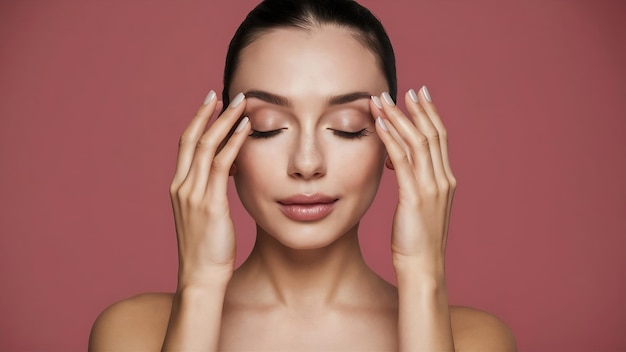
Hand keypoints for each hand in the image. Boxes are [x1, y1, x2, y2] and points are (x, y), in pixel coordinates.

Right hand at [169, 91, 249, 286]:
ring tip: (241, 103)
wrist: (201, 277)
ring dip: (225, 121)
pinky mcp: (210, 203)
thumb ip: (211, 191)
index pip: (186, 145)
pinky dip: (233, 143)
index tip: (210, 103)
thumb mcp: (205, 215)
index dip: (197, 121)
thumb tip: (229, 172)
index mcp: (179, 187)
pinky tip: (246, 129)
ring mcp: (193, 194)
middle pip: (192, 139)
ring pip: (207, 146)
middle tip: (224, 93)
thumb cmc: (207, 250)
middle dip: (208, 113)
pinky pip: (222, 165)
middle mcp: (182, 186)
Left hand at [371, 87, 455, 270]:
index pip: (440, 139)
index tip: (419, 95)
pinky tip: (380, 124)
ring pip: (417, 142)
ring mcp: (431, 188)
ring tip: (383, 101)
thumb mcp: (420, 207)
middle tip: (404, 89)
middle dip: (416, 110)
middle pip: (431, 134)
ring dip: (399, 118)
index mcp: (445, 181)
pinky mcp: (415, 197)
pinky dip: (391, 139)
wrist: (423, 267)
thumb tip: (400, 165)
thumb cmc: (417, 241)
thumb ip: (415, 183)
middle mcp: (442, 180)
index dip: (430, 114)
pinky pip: (402, 160)